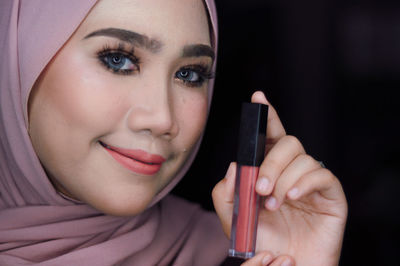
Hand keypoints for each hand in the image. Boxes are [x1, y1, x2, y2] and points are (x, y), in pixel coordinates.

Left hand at [212, 91, 347, 265]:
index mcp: (270, 170)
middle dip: (270, 162)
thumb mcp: (233, 217)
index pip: (269, 136)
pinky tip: (293, 197)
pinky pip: (322, 175)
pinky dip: (304, 182)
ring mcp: (312, 181)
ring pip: (303, 157)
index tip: (258, 97)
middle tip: (259, 188)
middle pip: (287, 142)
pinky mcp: (331, 194)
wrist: (285, 263)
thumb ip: (225, 191)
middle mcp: (292, 170)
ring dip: (283, 179)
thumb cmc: (262, 240)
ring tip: (273, 203)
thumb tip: (235, 164)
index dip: (266, 116)